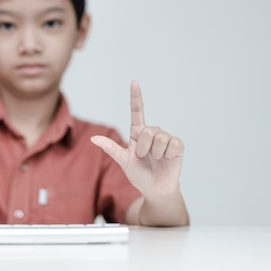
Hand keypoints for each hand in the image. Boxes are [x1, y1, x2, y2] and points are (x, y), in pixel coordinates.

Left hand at [90, 81, 183, 197]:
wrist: (155, 188)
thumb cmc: (138, 174)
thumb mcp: (123, 161)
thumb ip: (111, 149)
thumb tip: (93, 138)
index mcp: (138, 133)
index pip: (137, 111)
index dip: (136, 97)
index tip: (134, 82)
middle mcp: (152, 132)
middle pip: (147, 131)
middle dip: (143, 148)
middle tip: (144, 158)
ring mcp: (165, 138)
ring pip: (159, 138)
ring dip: (155, 153)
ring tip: (156, 160)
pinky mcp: (177, 145)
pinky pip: (172, 144)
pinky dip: (167, 155)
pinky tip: (167, 159)